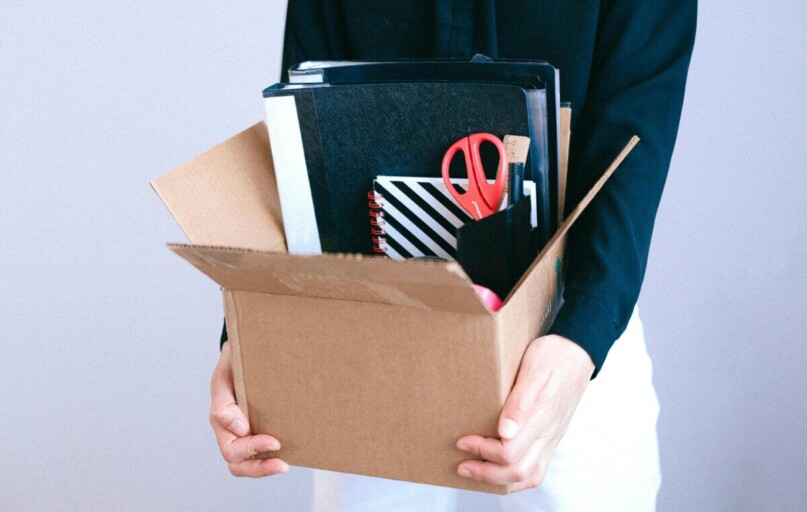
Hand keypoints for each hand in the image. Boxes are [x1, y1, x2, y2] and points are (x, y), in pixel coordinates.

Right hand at [210, 342, 287, 476]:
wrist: (242, 350)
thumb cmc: (233, 362)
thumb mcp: (226, 374)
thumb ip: (225, 402)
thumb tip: (239, 429)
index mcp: (221, 417)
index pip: (232, 447)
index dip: (252, 449)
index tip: (275, 442)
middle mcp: (229, 430)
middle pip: (236, 463)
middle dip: (259, 468)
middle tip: (283, 465)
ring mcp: (241, 432)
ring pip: (246, 463)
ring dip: (264, 468)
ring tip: (285, 464)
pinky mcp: (255, 429)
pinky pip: (259, 452)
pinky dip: (271, 457)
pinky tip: (290, 453)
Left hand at [456, 334, 593, 490]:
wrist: (578, 351)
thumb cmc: (553, 356)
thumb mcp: (533, 369)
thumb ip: (520, 402)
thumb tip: (505, 432)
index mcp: (541, 418)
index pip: (509, 452)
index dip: (482, 451)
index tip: (462, 441)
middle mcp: (549, 434)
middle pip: (518, 472)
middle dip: (486, 473)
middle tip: (462, 465)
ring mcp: (553, 438)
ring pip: (530, 476)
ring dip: (501, 480)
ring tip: (477, 471)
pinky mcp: (553, 437)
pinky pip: (537, 469)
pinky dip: (516, 477)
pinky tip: (500, 469)